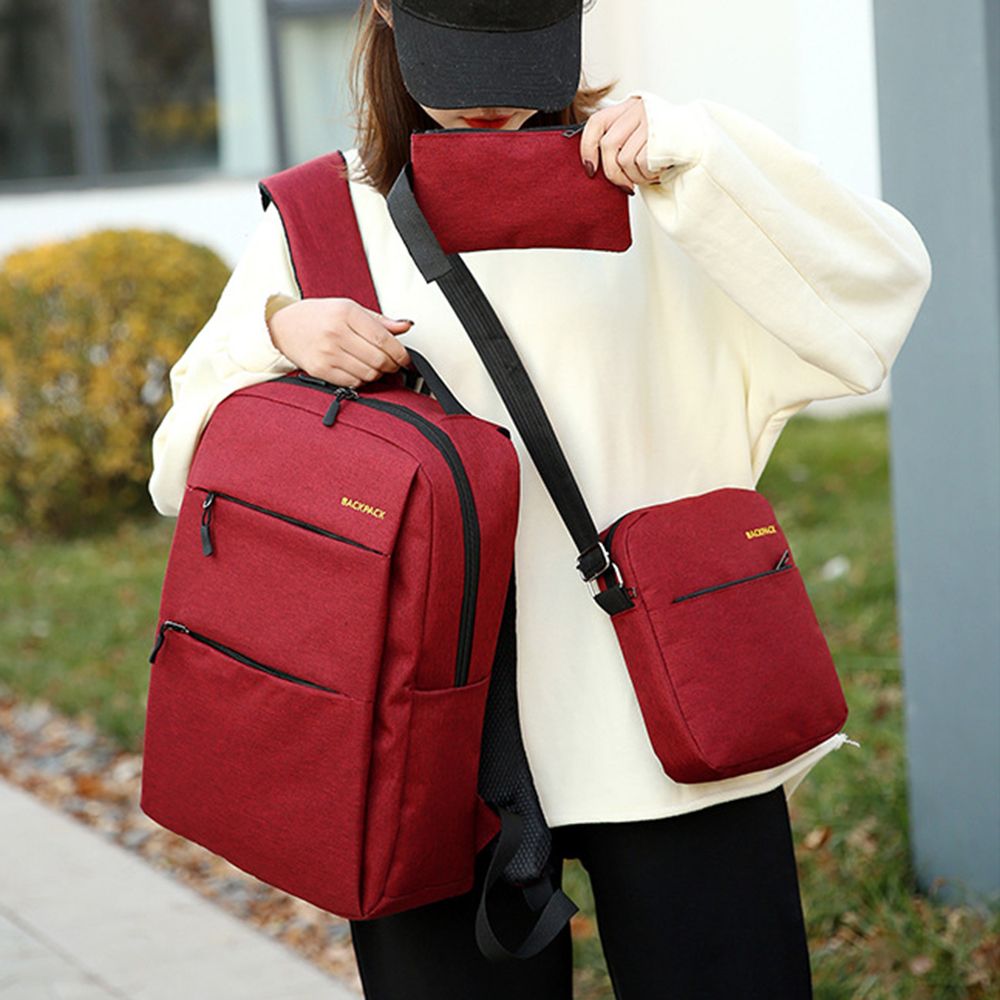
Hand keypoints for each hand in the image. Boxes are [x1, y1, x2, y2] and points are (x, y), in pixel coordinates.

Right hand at [267, 297, 412, 386]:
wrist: (284, 326)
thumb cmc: (318, 316)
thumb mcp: (349, 309)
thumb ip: (380, 320)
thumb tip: (405, 326)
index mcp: (346, 313)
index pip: (383, 339)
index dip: (399, 353)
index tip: (404, 358)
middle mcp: (336, 332)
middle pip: (378, 359)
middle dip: (391, 365)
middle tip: (391, 363)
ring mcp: (327, 353)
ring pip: (368, 374)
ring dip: (377, 374)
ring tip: (374, 366)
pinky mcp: (320, 370)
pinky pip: (353, 383)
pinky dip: (361, 380)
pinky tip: (358, 370)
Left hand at [579, 96, 661, 194]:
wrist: (698, 137)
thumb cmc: (663, 141)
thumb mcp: (637, 134)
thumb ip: (617, 141)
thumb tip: (593, 168)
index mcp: (626, 107)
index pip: (596, 123)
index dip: (587, 148)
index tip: (590, 170)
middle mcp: (637, 109)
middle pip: (608, 145)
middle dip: (613, 174)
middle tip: (625, 186)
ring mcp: (650, 120)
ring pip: (625, 159)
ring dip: (635, 176)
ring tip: (649, 174)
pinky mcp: (662, 134)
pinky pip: (642, 164)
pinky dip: (648, 176)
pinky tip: (658, 171)